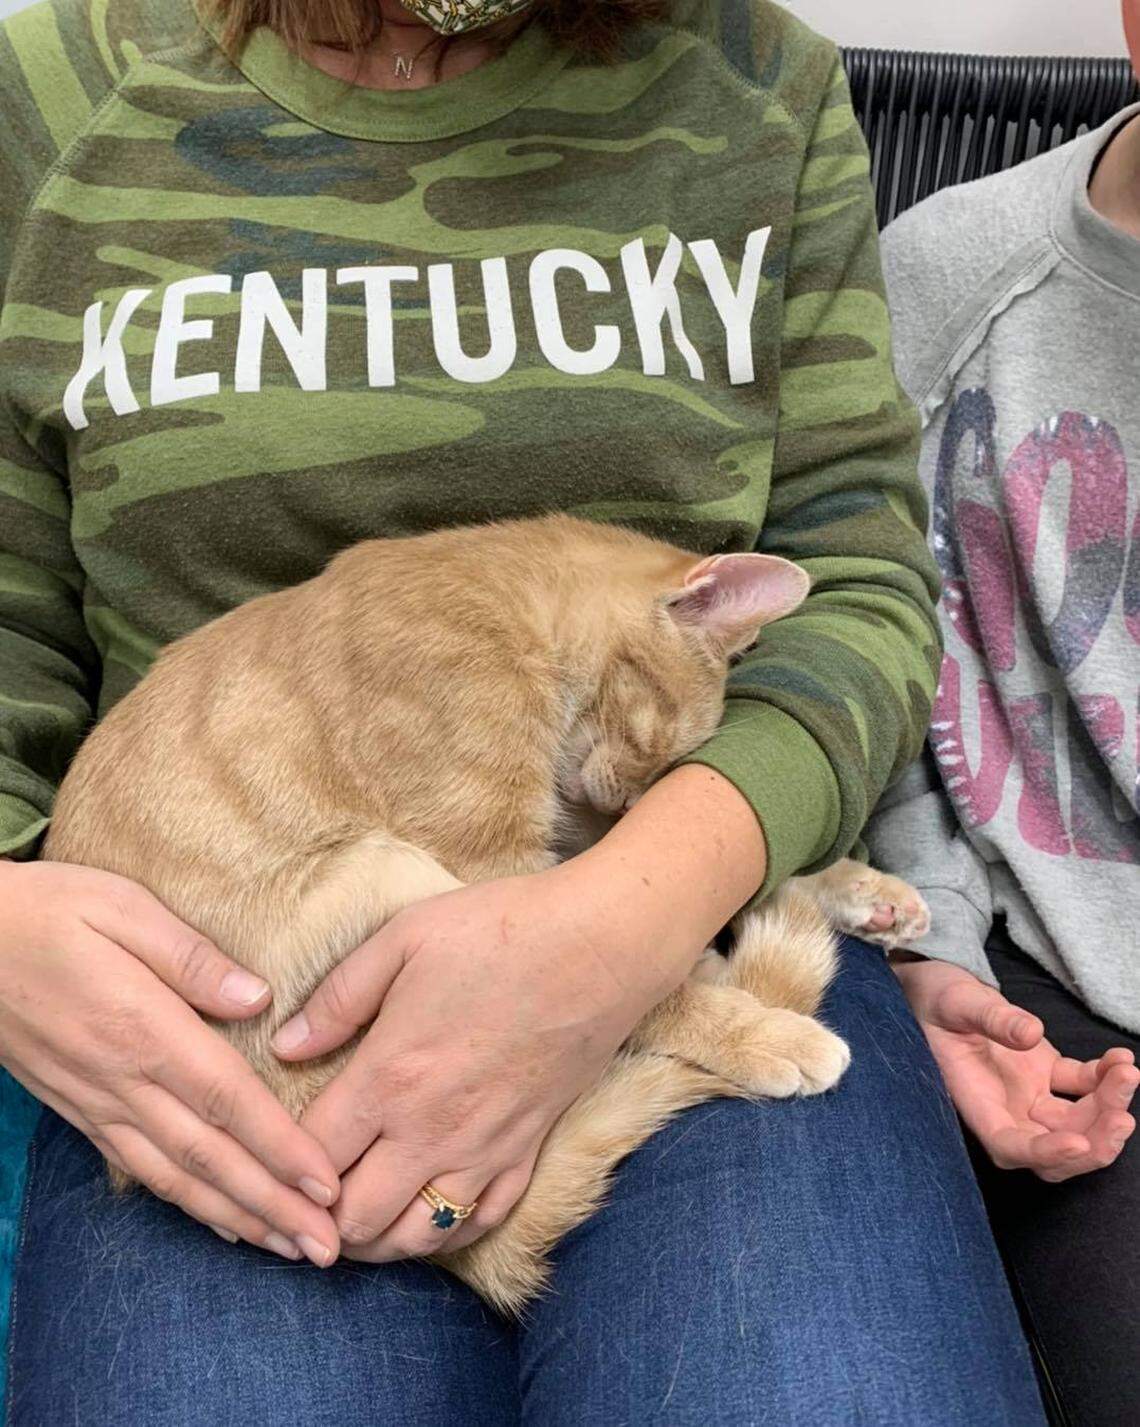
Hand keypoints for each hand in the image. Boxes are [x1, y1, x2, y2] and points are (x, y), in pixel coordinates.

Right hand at [0, 860, 340, 1263]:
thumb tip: (259, 997)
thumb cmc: (48, 912)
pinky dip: (187, 1204)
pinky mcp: (80, 1111)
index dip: (280, 1147)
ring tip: (290, 1248)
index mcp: (144, 1028)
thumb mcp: (122, 908)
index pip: (228, 1100)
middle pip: (211, 1156)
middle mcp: (123, 1080)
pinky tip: (222, 1222)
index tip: (326, 1184)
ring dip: (239, 1217)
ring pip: (178, 1177)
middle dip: (274, 1205)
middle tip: (327, 1247)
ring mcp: (98, 1103)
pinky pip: (141, 1171)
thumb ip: (192, 957)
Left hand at [271, 864, 689, 1259]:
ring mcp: (483, 1150)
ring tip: (353, 1216)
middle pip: (354, 1220)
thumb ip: (338, 998)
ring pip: (414, 1238)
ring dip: (375, 1239)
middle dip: (318, 1220)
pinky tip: (423, 1211)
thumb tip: (286, 1044)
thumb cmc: (499, 931)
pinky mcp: (527, 1152)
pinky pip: (478, 1223)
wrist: (600, 947)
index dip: (278, 1168)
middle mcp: (431, 1131)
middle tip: (302, 1198)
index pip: (311, 1157)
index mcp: (389, 1077)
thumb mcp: (403, 940)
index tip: (267, 1157)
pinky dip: (442, 1232)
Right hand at [896, 957, 1138, 1180]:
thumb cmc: (937, 999)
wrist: (939, 990)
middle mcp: (1005, 1108)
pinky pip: (1083, 1088)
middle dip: (1093, 1144)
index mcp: (975, 1101)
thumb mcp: (958, 1002)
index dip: (1044, 1154)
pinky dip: (1107, 1079)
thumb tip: (1031, 1034)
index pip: (1009, 1146)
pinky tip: (1119, 1058)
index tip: (1078, 1142)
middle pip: (1053, 1154)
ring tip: (1127, 1072)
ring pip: (1076, 1124)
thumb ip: (992, 1018)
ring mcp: (1028, 1094)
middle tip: (1121, 1118)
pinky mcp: (1046, 1074)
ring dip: (1108, 1109)